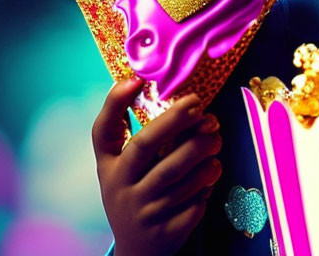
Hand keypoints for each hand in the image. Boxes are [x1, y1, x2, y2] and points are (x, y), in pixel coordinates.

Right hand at [93, 78, 222, 255]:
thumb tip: (170, 96)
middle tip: (206, 113)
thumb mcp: (126, 167)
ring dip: (205, 156)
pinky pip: (195, 202)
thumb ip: (143, 135)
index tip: (136, 79)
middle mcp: (120, 188)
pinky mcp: (166, 231)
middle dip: (178, 122)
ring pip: (180, 175)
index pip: (103, 132)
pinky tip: (210, 177)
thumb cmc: (136, 192)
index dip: (115, 103)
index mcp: (109, 168)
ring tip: (215, 144)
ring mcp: (143, 212)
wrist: (137, 249)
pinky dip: (208, 187)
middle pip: (148, 145)